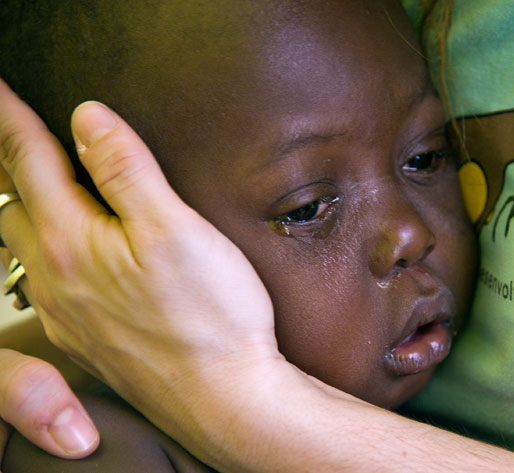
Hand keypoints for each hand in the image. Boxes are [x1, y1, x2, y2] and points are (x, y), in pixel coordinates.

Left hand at [0, 78, 281, 467]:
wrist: (224, 399)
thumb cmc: (211, 317)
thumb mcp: (175, 230)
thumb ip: (126, 171)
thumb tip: (88, 119)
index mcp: (73, 240)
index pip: (28, 159)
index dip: (10, 115)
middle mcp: (55, 277)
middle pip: (12, 203)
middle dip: (8, 161)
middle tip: (13, 133)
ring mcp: (67, 312)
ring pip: (23, 247)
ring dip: (23, 208)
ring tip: (34, 186)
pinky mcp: (86, 337)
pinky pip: (45, 284)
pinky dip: (45, 253)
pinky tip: (68, 256)